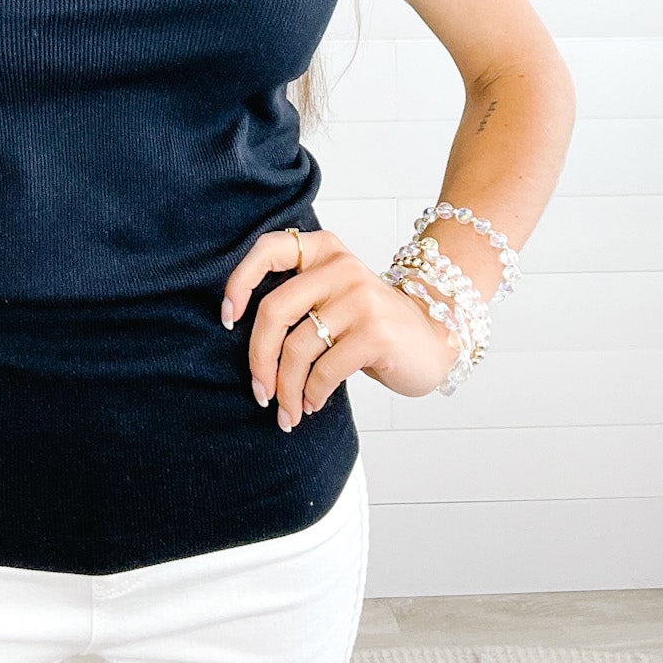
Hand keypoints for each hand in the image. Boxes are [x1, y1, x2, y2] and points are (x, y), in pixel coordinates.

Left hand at [220, 225, 462, 422]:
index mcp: (324, 250)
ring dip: (285, 389)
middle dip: (258, 358)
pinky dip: (311, 394)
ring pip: (297, 348)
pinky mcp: (376, 333)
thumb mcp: (334, 294)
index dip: (239, 283)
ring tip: (287, 411)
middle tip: (258, 392)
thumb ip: (297, 298)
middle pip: (274, 311)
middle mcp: (341, 267)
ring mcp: (360, 298)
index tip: (227, 320)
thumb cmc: (370, 323)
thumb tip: (241, 338)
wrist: (434, 338)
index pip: (268, 250)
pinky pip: (324, 370)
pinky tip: (312, 404)